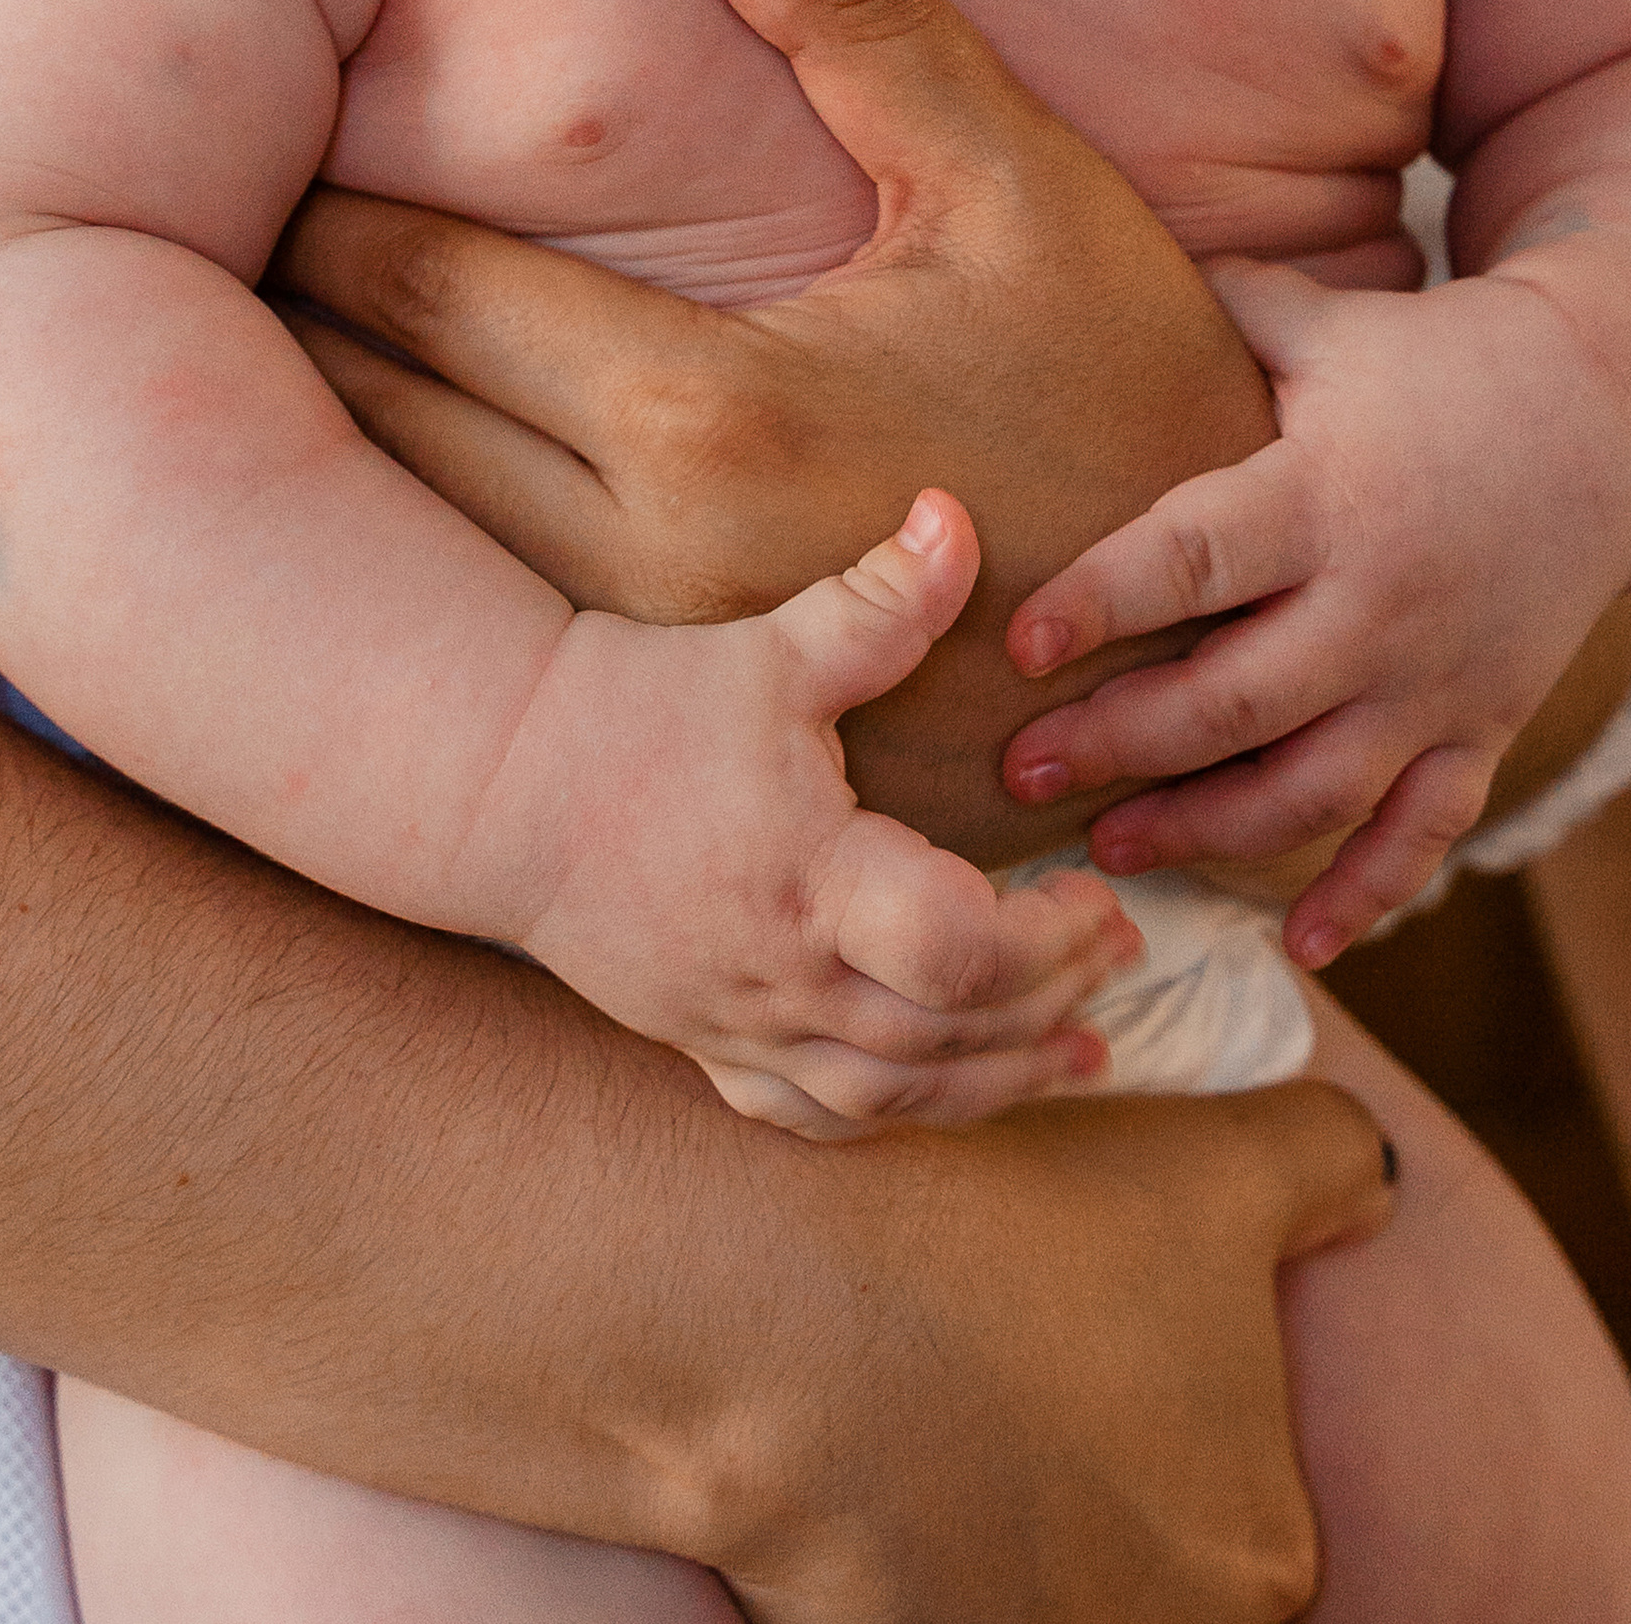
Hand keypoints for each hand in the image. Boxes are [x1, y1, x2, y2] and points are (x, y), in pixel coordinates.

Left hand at [275, 0, 1306, 867]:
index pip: (436, 298)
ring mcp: (651, 679)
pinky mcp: (676, 742)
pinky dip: (392, 564)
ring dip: (300, 458)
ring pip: (403, 550)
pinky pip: (475, 645)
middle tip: (161, 240)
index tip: (234, 147)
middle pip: (376, 432)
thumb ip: (866, 24)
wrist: (1222, 657)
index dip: (323, 220)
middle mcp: (644, 568)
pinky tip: (336, 514)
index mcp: (711, 418)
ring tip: (200, 365)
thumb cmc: (1143, 404)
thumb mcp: (1027, 194)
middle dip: (271, 330)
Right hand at [458, 486, 1140, 1134]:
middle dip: (1052, 1005)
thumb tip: (957, 513)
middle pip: (946, 1034)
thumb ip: (880, 600)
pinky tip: (950, 1093)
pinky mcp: (704, 1041)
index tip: (1099, 894)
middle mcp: (782, 973)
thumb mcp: (773, 649)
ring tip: (1081, 1055)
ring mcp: (740, 1022)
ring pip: (891, 1093)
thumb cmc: (642, 708)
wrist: (505, 780)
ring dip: (998, 1082)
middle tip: (1125, 961)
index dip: (1049, 940)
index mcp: (812, 878)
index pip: (958, 952)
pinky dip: (895, 1113)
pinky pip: (811, 1117)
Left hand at [1000, 250, 1630, 961]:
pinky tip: (1304, 946)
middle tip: (1018, 776)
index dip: (1105, 601)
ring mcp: (1437, 678)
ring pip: (1315, 788)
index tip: (1019, 643)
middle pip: (1236, 698)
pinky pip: (1427, 832)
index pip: (1197, 558)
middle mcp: (1380, 602)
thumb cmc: (1440, 362)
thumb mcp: (1331, 325)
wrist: (1610, 417)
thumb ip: (1221, 313)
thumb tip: (1086, 265)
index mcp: (1329, 494)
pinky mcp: (1484, 725)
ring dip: (1207, 832)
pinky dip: (1371, 895)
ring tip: (1108, 851)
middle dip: (1122, 744)